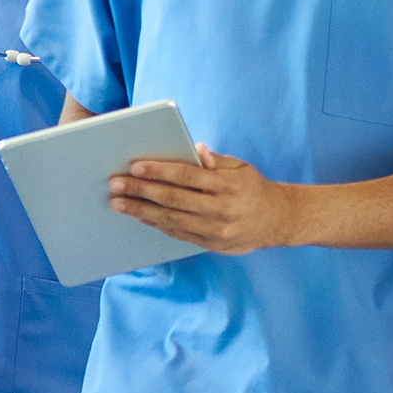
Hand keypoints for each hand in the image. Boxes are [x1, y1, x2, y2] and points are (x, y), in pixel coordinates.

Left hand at [110, 144, 300, 254]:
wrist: (277, 220)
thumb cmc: (252, 187)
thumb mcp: (240, 167)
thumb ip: (214, 160)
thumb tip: (194, 148)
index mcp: (228, 185)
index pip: (187, 176)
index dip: (159, 171)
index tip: (135, 166)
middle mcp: (222, 209)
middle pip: (174, 199)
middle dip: (141, 191)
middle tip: (115, 184)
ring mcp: (216, 230)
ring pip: (172, 220)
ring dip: (141, 211)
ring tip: (118, 203)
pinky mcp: (211, 244)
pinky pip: (178, 234)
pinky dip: (156, 224)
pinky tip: (139, 215)